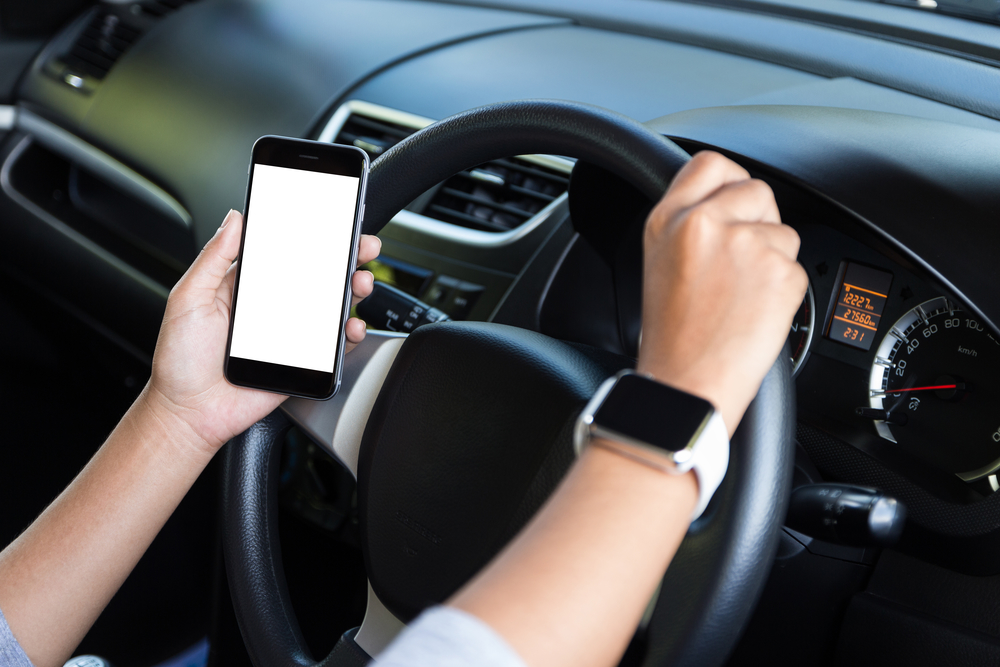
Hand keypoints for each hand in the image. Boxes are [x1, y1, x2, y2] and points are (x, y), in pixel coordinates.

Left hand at [141, 209, 381, 455]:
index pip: (285, 253)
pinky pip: (333, 346)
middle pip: (318, 276)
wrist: (189, 413)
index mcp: (247, 286)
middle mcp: (272, 307)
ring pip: (332, 307)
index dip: (312, 236)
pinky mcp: (301, 362)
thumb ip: (213, 259)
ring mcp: (290, 334)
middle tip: (363, 247)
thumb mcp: (187, 299)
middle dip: (347, 258)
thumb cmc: (179, 361)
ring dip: (353, 290)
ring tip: (360, 283)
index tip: (332, 222)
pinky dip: (349, 334)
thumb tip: (234, 219)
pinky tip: (351, 325)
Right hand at [637, 151, 806, 434]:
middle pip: (758, 190)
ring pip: (783, 231)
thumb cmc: (673, 338)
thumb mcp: (659, 264)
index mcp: (668, 220)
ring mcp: (744, 244)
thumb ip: (689, 224)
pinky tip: (755, 314)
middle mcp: (704, 223)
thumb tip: (728, 204)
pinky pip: (797, 267)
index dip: (730, 180)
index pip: (710, 164)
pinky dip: (784, 291)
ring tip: (741, 297)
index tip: (734, 199)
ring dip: (773, 260)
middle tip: (739, 264)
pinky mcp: (779, 270)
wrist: (685, 385)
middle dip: (758, 222)